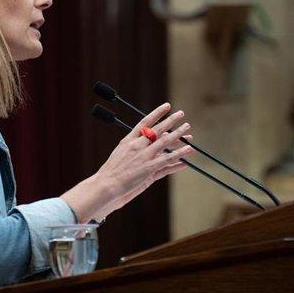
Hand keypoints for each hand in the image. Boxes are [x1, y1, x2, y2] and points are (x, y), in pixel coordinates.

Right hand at [91, 103, 193, 217]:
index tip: (166, 106)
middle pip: (158, 129)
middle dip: (170, 120)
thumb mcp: (119, 155)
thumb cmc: (110, 173)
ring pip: (165, 142)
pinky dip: (179, 154)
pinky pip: (168, 159)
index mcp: (128, 140)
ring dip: (178, 134)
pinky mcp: (149, 168)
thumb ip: (132, 148)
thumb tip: (139, 142)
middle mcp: (137, 145)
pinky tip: (188, 150)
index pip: (145, 122)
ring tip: (187, 128)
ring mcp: (144, 156)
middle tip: (181, 114)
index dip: (157, 113)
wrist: (105, 186)